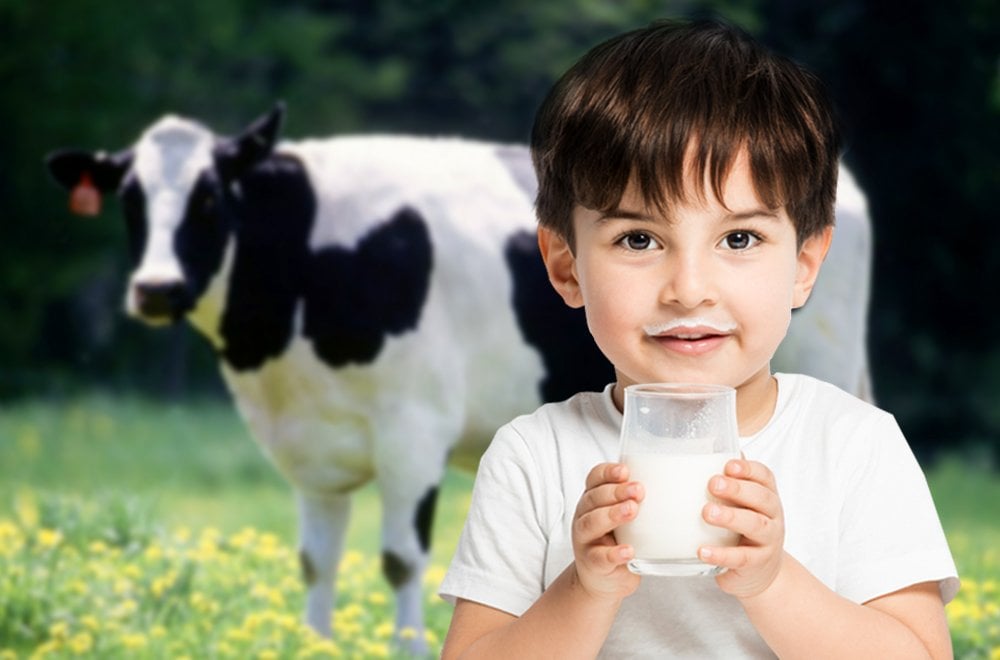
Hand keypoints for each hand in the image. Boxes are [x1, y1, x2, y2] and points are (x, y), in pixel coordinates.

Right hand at [571, 463, 643, 601]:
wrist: (602, 580)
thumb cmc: (618, 541)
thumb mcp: (623, 517)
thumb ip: (638, 501)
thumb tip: (678, 485)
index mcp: (593, 500)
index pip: (595, 478)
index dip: (607, 472)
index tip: (625, 470)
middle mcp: (584, 516)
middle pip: (594, 498)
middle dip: (616, 491)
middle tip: (639, 490)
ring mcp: (585, 540)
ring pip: (591, 523)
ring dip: (612, 515)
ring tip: (632, 510)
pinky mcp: (593, 564)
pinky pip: (600, 557)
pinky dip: (614, 553)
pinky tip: (628, 550)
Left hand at [698, 458, 784, 598]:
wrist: (760, 573)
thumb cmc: (744, 530)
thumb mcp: (741, 505)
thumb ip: (729, 482)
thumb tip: (707, 450)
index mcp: (767, 496)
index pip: (765, 476)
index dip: (748, 469)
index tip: (728, 465)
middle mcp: (772, 516)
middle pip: (762, 498)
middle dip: (738, 489)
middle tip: (713, 483)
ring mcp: (768, 540)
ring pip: (755, 526)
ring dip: (731, 517)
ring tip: (707, 513)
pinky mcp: (757, 563)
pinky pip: (741, 558)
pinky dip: (721, 554)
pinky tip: (702, 551)